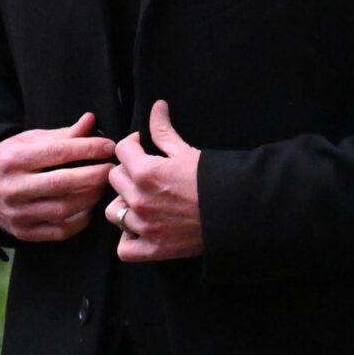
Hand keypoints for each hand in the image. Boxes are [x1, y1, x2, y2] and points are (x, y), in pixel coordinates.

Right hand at [0, 113, 115, 242]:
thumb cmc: (8, 160)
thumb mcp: (28, 141)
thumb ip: (62, 135)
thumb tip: (90, 121)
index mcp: (13, 159)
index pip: (57, 152)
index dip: (88, 149)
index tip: (109, 147)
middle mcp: (13, 187)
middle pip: (63, 182)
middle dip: (94, 175)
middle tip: (112, 169)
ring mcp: (18, 213)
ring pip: (64, 208)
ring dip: (91, 197)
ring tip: (102, 186)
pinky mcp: (24, 232)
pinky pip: (61, 230)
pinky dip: (80, 220)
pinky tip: (88, 207)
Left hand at [106, 100, 202, 259]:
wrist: (239, 212)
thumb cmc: (214, 181)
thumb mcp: (187, 152)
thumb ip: (163, 130)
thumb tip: (156, 106)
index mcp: (145, 172)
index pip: (121, 150)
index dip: (132, 146)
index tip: (143, 148)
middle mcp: (139, 199)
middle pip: (114, 179)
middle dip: (127, 173)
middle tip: (146, 175)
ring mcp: (144, 226)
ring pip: (113, 212)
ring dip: (124, 205)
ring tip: (142, 202)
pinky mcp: (153, 249)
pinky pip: (124, 248)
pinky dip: (129, 240)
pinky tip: (140, 229)